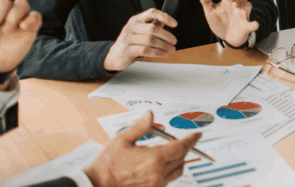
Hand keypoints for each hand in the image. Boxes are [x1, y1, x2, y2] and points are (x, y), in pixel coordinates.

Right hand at [84, 110, 201, 186]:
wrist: (96, 185)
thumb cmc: (107, 164)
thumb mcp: (122, 140)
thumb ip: (140, 127)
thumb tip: (150, 114)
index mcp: (153, 159)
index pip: (181, 147)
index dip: (191, 139)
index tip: (197, 134)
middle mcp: (158, 173)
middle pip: (181, 158)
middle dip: (186, 147)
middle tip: (188, 139)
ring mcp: (156, 184)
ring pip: (177, 170)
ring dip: (180, 159)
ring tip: (176, 150)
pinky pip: (168, 179)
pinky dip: (170, 170)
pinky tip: (163, 164)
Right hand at [103, 9, 178, 71]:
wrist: (114, 56)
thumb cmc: (130, 42)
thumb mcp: (140, 31)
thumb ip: (152, 26)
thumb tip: (165, 22)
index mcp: (136, 19)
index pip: (151, 12)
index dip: (165, 16)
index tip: (175, 24)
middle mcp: (131, 27)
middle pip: (153, 29)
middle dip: (167, 36)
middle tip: (174, 41)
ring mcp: (127, 38)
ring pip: (150, 40)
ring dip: (164, 46)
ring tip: (171, 49)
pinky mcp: (127, 50)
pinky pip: (146, 50)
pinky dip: (158, 52)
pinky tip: (164, 54)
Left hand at [201, 0, 258, 47]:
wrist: (226, 37)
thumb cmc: (219, 21)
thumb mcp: (210, 12)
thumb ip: (206, 2)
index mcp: (228, 1)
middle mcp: (238, 5)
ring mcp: (243, 15)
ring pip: (248, 5)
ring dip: (243, 4)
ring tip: (235, 5)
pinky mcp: (246, 26)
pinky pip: (252, 24)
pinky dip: (254, 24)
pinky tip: (255, 25)